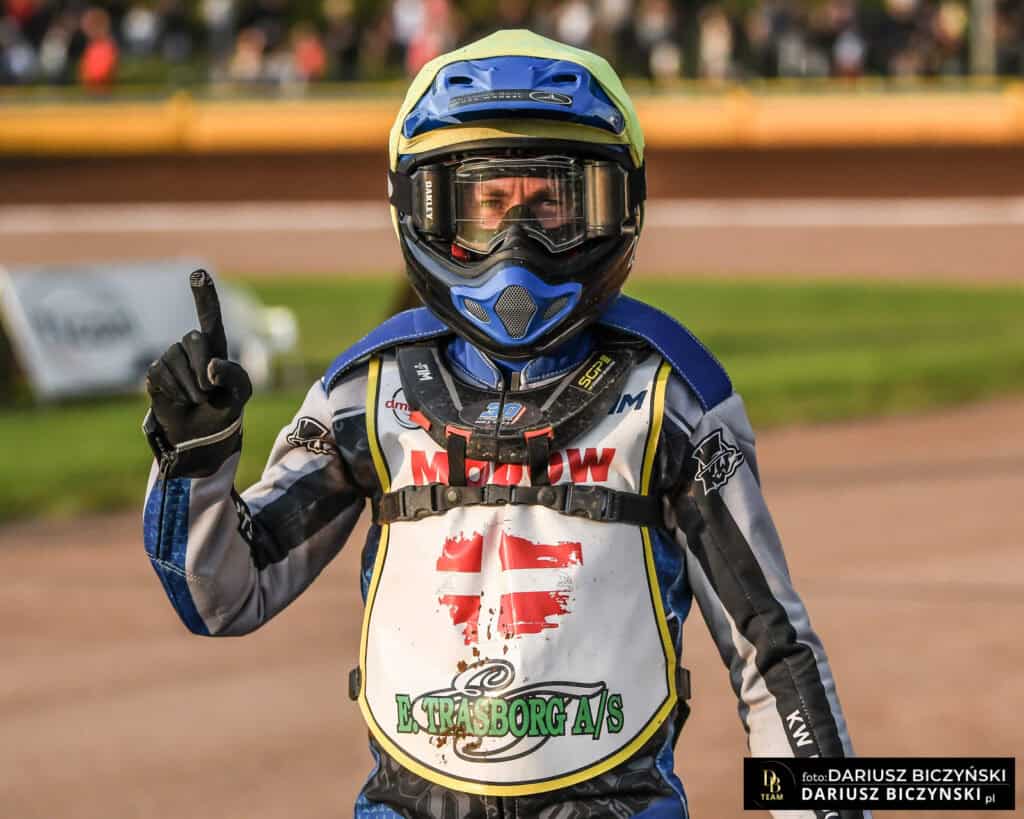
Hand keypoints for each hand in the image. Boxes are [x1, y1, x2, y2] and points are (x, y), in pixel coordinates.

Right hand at [144, 270, 251, 474]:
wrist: (202, 435)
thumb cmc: (226, 408)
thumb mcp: (242, 393)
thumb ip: (235, 375)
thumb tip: (211, 367)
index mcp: (215, 346)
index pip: (209, 316)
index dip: (204, 295)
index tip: (198, 272)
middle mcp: (191, 347)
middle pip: (194, 339)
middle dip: (204, 367)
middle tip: (211, 390)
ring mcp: (171, 359)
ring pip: (176, 359)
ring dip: (191, 385)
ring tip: (197, 399)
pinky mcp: (155, 374)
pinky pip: (162, 374)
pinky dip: (176, 391)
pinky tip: (180, 400)